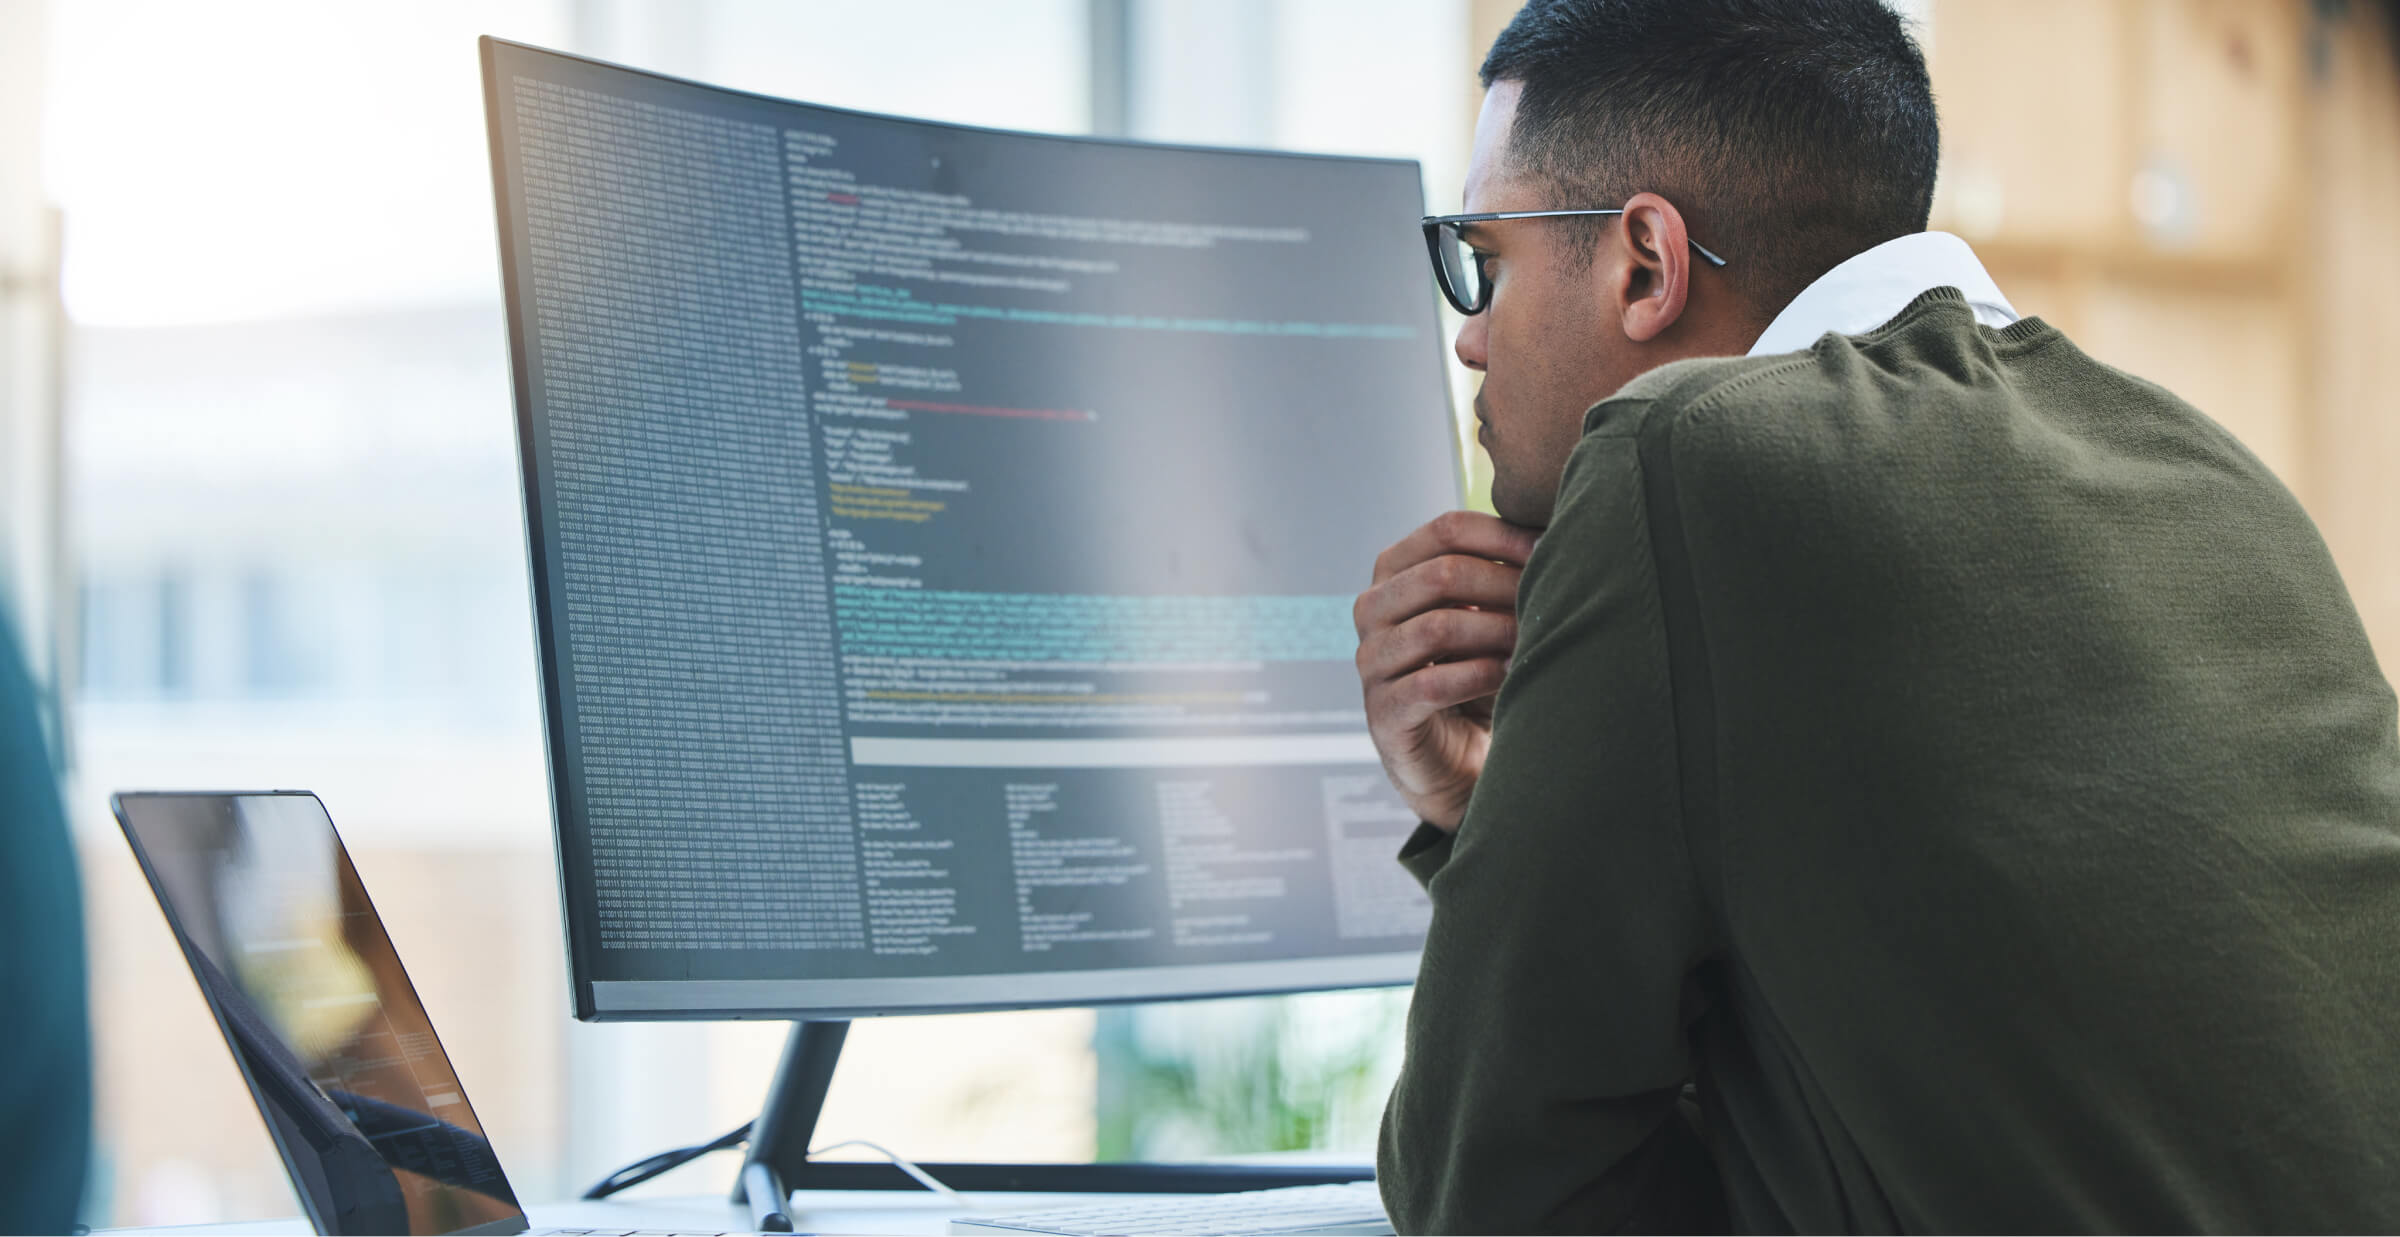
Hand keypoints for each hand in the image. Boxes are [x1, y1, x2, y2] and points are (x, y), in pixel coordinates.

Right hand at [1353, 511, 1539, 831]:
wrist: (1455, 756)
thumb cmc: (1476, 671)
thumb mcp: (1486, 612)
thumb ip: (1501, 571)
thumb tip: (1558, 527)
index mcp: (1394, 572)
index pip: (1446, 529)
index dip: (1504, 536)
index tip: (1552, 550)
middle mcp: (1372, 610)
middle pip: (1442, 574)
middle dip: (1506, 586)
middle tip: (1549, 603)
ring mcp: (1371, 662)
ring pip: (1438, 628)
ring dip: (1498, 633)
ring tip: (1534, 643)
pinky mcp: (1382, 712)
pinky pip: (1433, 684)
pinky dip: (1481, 676)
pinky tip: (1512, 677)